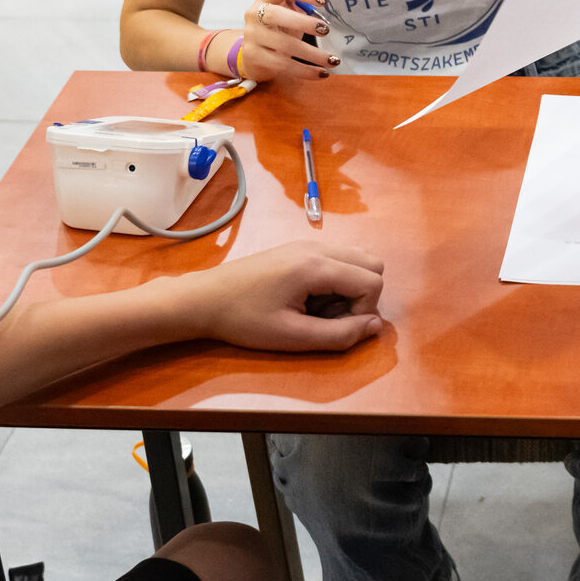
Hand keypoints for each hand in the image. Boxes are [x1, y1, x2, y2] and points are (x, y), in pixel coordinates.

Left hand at [185, 242, 384, 351]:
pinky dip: (336, 279)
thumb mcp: (292, 337)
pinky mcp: (299, 248)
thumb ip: (339, 335)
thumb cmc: (244, 320)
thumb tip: (375, 327)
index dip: (364, 310)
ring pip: (357, 258)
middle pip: (373, 263)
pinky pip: (338, 258)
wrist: (204, 299)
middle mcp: (317, 247)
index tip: (334, 327)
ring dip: (350, 286)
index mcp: (315, 265)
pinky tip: (308, 298)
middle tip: (330, 317)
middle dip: (363, 295)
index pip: (373, 280)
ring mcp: (308, 244)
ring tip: (318, 308)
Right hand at [241, 0, 338, 80]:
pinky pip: (283, 65)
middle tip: (326, 30)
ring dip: (312, 54)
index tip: (324, 0)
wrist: (254, 53)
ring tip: (333, 60)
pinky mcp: (255, 58)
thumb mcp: (286, 5)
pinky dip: (305, 71)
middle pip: (276, 15)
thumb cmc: (277, 25)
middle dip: (303, 22)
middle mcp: (254, 15)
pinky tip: (321, 73)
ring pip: (283, 45)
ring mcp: (252, 37)